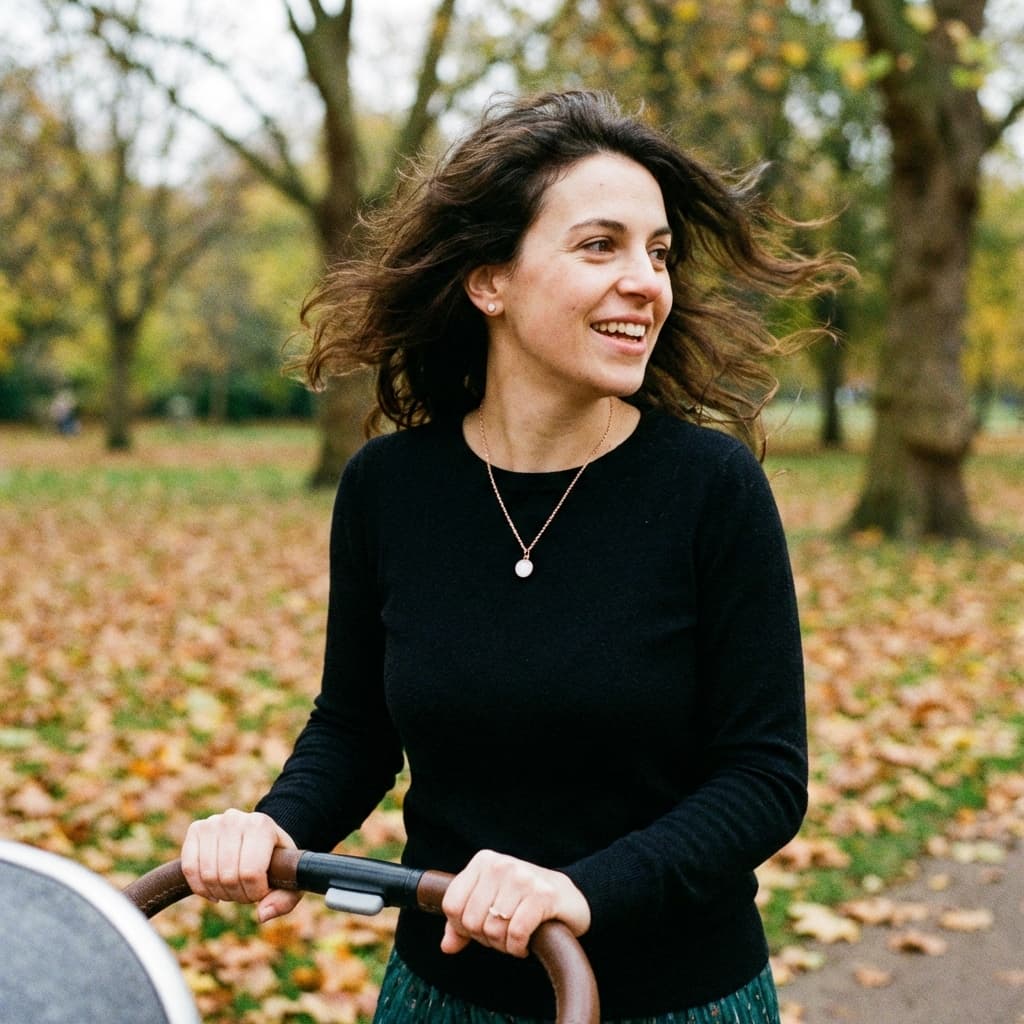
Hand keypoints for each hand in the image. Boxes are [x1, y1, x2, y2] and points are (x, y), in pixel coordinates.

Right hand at [181, 809, 301, 922]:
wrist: (260, 834)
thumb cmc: (276, 859)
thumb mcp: (290, 877)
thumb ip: (284, 900)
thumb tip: (262, 915)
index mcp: (261, 825)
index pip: (251, 873)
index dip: (254, 893)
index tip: (261, 892)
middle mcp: (235, 819)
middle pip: (228, 876)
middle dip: (237, 895)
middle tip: (246, 892)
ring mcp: (213, 822)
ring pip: (208, 874)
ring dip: (219, 892)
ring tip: (232, 889)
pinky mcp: (195, 830)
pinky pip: (189, 869)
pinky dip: (200, 887)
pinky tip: (213, 890)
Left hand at [440, 850, 590, 958]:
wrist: (570, 897)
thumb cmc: (524, 901)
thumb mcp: (490, 904)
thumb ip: (463, 923)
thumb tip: (447, 946)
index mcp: (483, 861)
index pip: (452, 905)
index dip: (462, 927)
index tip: (481, 929)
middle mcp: (501, 864)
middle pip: (471, 921)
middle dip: (486, 938)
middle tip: (503, 935)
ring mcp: (523, 878)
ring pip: (493, 930)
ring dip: (504, 945)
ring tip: (516, 937)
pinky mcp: (543, 895)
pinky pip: (516, 934)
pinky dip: (518, 948)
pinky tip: (526, 942)